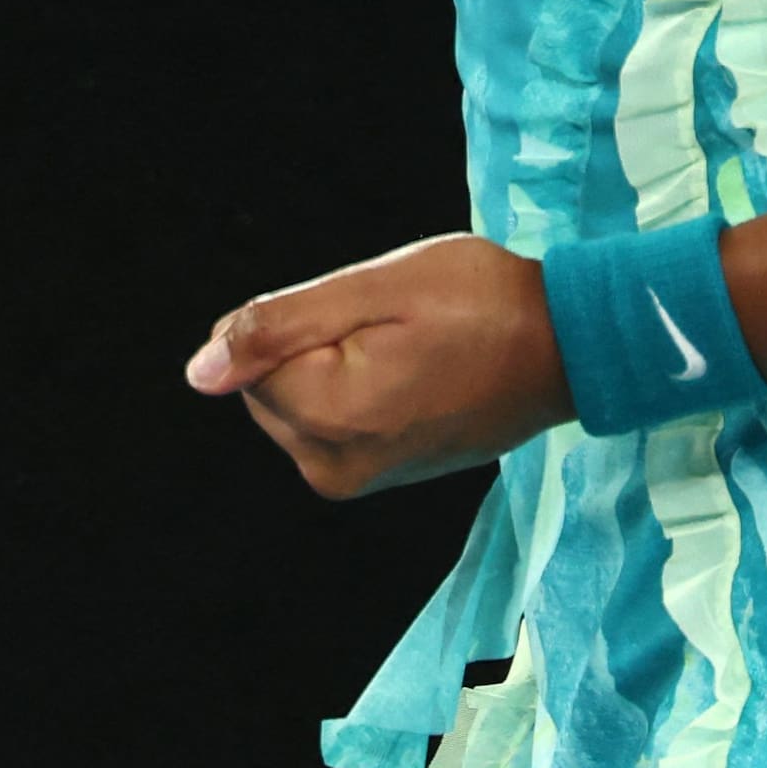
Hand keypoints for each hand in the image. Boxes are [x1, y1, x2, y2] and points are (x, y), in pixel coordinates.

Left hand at [183, 234, 571, 499]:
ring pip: (296, 398)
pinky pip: (329, 416)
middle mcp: (334, 466)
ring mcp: (356, 478)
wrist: (566, 348)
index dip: (303, 316)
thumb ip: (277, 326)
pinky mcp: (375, 474)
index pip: (252, 357)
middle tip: (395, 326)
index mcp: (331, 419)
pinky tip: (412, 368)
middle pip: (269, 384)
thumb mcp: (374, 289)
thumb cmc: (480, 303)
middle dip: (314, 342)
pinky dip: (354, 384)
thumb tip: (200, 372)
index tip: (372, 311)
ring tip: (409, 347)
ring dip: (334, 362)